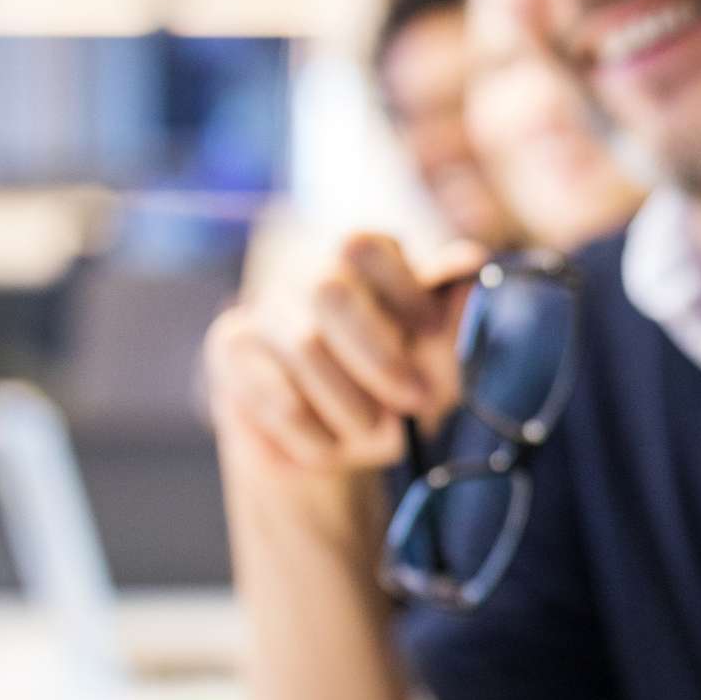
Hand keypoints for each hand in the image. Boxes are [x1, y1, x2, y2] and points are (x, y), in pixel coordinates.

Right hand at [205, 234, 484, 480]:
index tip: (429, 332)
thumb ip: (451, 325)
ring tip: (374, 433)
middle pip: (329, 289)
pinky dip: (312, 431)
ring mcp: (264, 309)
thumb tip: (469, 265)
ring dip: (350, 404)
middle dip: (379, 356)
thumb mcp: (435, 370)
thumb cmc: (392, 398)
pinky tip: (330, 448)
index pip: (365, 246)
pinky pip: (272, 391)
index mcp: (362, 263)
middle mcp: (309, 275)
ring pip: (303, 346)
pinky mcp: (231, 348)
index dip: (400, 288)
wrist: (330, 453)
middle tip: (415, 401)